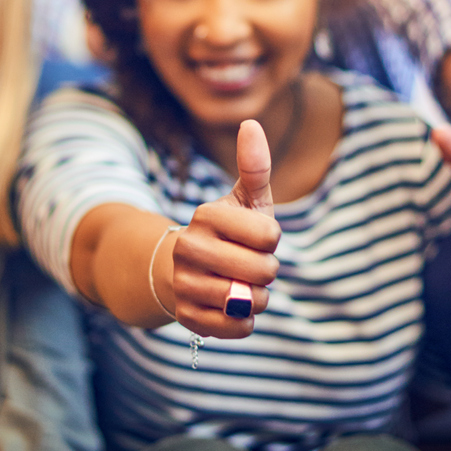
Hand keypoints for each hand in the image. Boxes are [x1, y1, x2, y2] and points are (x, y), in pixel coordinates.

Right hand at [169, 120, 279, 337]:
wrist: (179, 269)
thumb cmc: (226, 232)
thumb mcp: (244, 199)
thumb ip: (254, 166)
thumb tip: (251, 122)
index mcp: (206, 215)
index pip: (270, 237)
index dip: (271, 240)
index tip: (255, 237)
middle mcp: (189, 248)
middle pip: (263, 271)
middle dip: (266, 271)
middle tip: (250, 264)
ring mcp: (184, 283)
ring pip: (249, 302)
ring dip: (256, 298)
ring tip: (240, 286)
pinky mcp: (186, 316)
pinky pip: (236, 328)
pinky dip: (243, 322)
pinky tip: (231, 307)